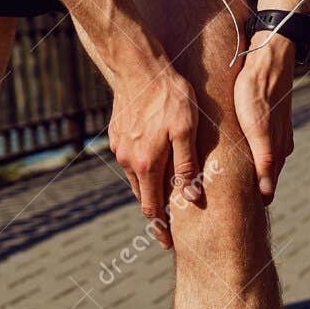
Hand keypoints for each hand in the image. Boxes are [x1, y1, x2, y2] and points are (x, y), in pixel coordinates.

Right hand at [107, 58, 199, 247]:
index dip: (161, 228)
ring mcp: (120, 147)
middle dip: (155, 214)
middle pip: (142, 197)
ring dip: (148, 192)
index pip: (152, 208)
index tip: (168, 243)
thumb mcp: (187, 129)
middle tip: (169, 229)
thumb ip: (187, 165)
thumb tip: (193, 198)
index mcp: (146, 164)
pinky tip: (153, 169)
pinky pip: (131, 161)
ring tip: (163, 201)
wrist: (138, 65)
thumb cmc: (170, 95)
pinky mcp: (116, 135)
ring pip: (136, 179)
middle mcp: (129, 160)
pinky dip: (142, 171)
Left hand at [234, 32, 296, 203]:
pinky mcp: (270, 121)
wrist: (269, 57)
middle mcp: (279, 145)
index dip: (254, 203)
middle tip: (231, 210)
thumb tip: (266, 193)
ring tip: (233, 189)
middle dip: (252, 193)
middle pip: (265, 179)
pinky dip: (253, 158)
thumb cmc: (258, 91)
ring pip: (263, 163)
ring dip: (252, 176)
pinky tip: (243, 158)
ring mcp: (276, 133)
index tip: (238, 219)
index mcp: (276, 151)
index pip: (267, 188)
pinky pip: (261, 147)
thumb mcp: (258, 128)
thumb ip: (264, 160)